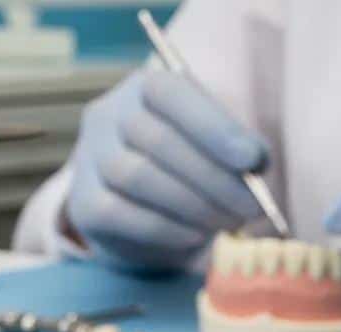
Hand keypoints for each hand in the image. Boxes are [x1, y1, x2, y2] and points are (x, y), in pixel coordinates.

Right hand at [65, 69, 267, 269]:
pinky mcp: (83, 203)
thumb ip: (231, 150)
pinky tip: (194, 236)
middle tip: (251, 207)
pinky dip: (165, 228)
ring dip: (193, 206)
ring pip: (139, 178)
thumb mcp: (208, 146)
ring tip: (227, 223)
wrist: (130, 207)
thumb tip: (256, 169)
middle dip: (214, 178)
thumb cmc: (179, 166)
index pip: (173, 94)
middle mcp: (108, 115)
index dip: (214, 127)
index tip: (253, 160)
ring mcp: (90, 159)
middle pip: (159, 141)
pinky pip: (122, 215)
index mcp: (143, 87)